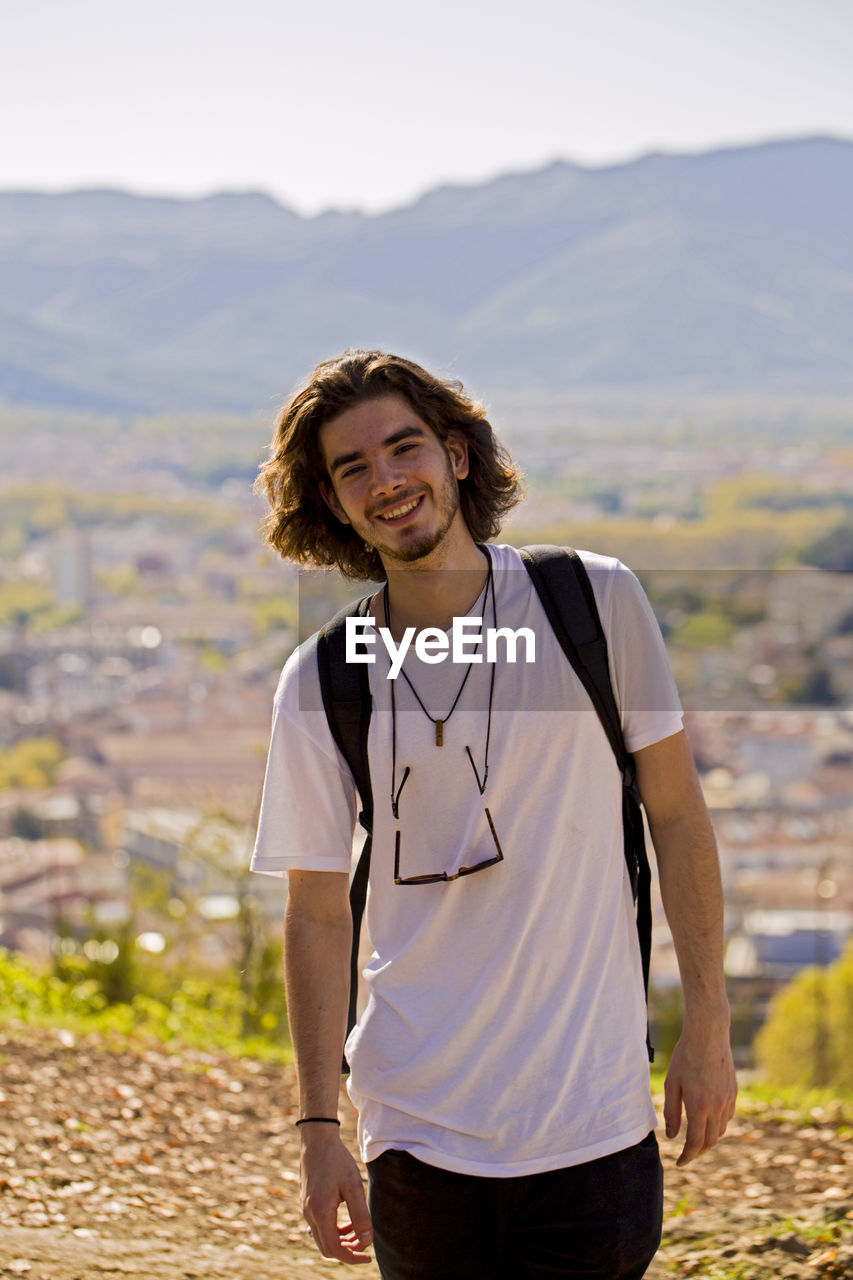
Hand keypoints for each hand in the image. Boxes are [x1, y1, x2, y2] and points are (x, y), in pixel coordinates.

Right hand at [300, 1127, 372, 1263]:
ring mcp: (305, 1209)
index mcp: (320, 1213)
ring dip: (341, 1241)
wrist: (317, 1140)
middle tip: (365, 1246)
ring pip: (323, 1238)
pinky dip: (334, 1230)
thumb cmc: (337, 1160)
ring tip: (359, 1233)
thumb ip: (360, 1214)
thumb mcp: (353, 1186)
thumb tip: (367, 1241)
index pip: (334, 1250)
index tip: (368, 1257)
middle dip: (347, 1251)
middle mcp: (309, 1215)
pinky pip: (319, 1227)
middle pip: (327, 1248)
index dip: (352, 1257)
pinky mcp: (306, 1203)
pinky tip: (347, 1222)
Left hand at [664, 1021, 736, 1166]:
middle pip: (710, 1142)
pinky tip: (707, 1119)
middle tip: (686, 1155)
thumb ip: (672, 1112)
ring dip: (708, 1139)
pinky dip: (717, 1125)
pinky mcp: (734, 1092)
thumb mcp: (671, 1083)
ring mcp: (728, 1100)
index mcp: (699, 1106)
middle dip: (698, 1152)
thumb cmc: (685, 1056)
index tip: (679, 1162)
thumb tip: (672, 1136)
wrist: (709, 1034)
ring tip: (695, 1138)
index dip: (687, 1157)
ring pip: (721, 1131)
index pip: (695, 1143)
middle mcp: (717, 1107)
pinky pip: (727, 1117)